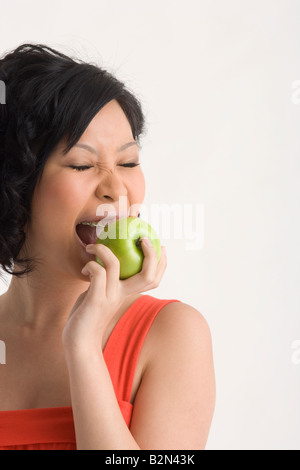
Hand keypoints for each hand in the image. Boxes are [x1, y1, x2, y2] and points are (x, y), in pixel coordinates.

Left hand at [62, 239, 166, 353]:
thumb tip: (101, 262)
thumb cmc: (88, 316)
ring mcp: (110, 297)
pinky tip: (84, 269)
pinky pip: (97, 273)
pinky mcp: (96, 300)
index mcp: (128, 293)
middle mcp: (123, 295)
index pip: (153, 278)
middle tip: (142, 238)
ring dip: (104, 250)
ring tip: (93, 246)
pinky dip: (91, 265)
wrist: (79, 342)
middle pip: (149, 275)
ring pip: (115, 265)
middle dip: (151, 254)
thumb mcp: (101, 295)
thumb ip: (106, 281)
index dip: (161, 262)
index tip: (157, 244)